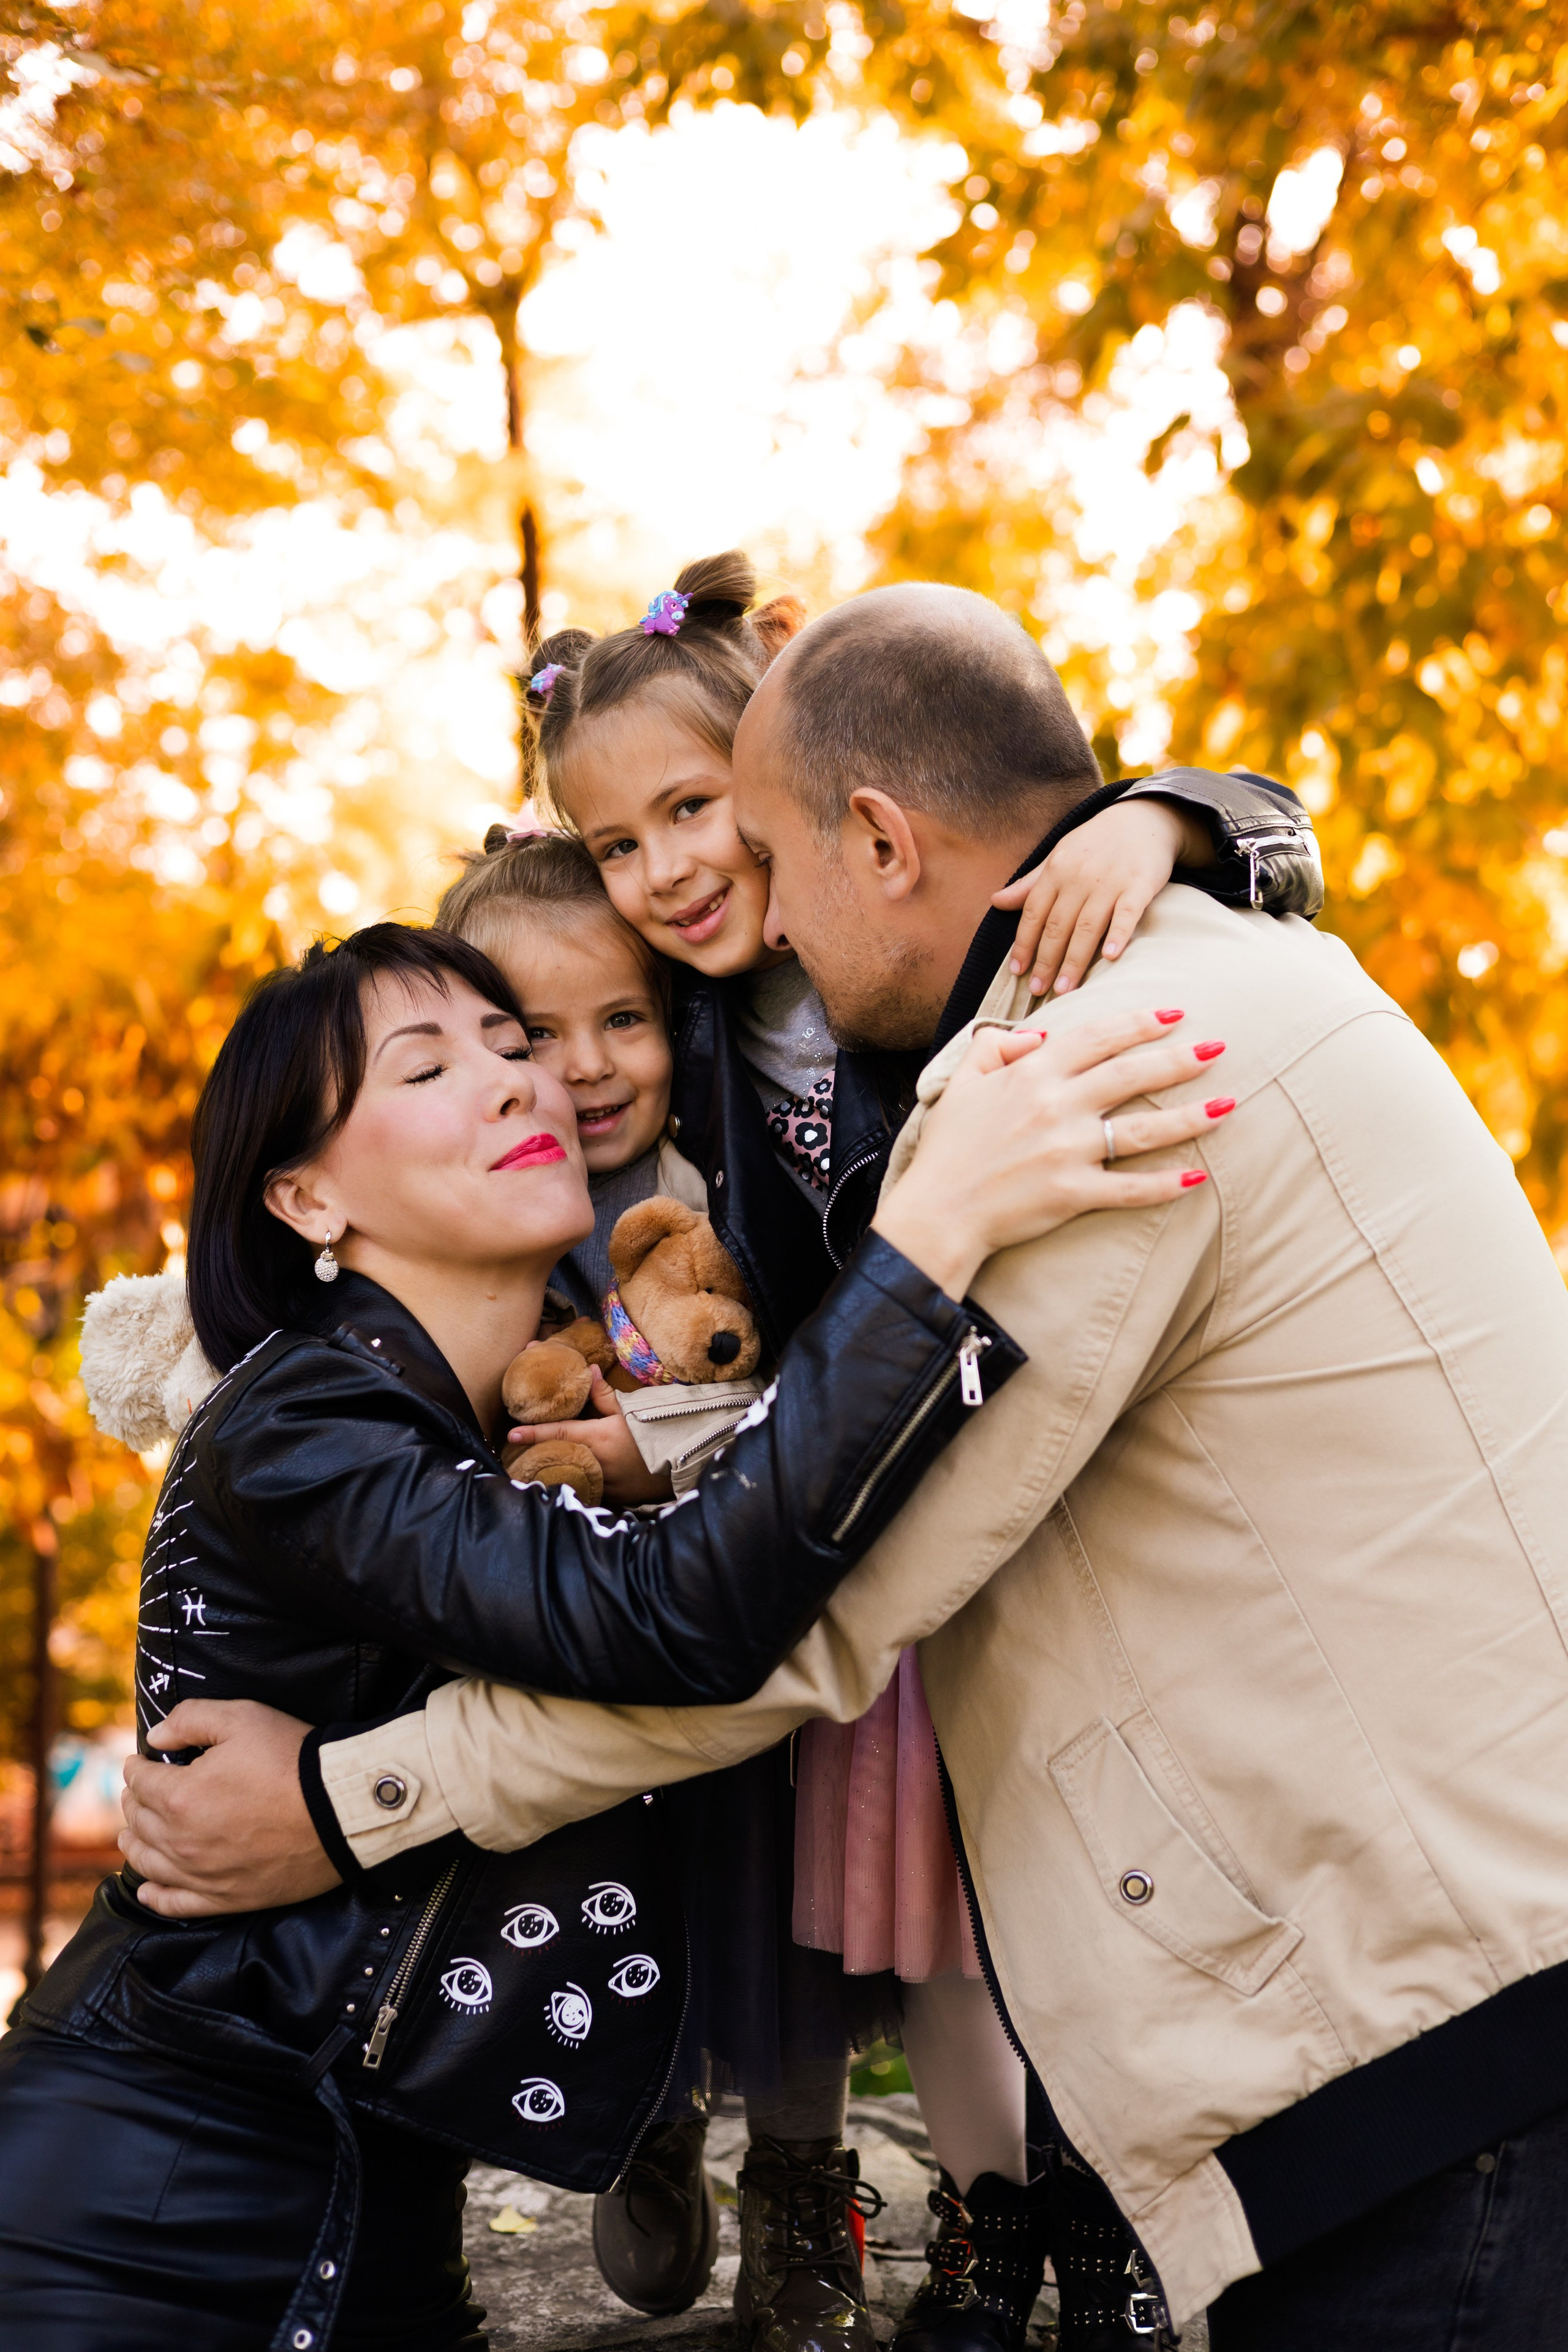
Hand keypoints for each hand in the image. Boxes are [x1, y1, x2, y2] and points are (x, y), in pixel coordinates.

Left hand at [120, 1698, 339, 1917]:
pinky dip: (155, 1897)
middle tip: (137, 1792)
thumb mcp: (242, 1718)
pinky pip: (176, 1904)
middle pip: (139, 1822)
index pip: (140, 1781)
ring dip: (134, 1844)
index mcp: (180, 1796)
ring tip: (130, 1835)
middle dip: (133, 1802)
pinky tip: (146, 1889)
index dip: (136, 1767)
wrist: (340, 1809)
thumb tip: (156, 1736)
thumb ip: (190, 1719)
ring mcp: (202, 1875)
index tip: (139, 1761)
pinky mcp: (226, 1898)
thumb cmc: (292, 1759)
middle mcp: (181, 1841)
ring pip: (148, 1864)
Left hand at [509, 1364, 673, 1505]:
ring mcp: (604, 1483)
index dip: (532, 1434)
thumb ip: (605, 1395)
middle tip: (519, 1451)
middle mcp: (595, 1462)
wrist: (684, 1459)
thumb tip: (588, 1371)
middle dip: (540, 1454)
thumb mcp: (631, 1410)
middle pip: (559, 1458)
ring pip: (573, 1475)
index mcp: (597, 1438)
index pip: (558, 1432)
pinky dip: (581, 1481)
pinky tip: (573, 1479)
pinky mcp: (614, 1496)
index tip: (510, 1435)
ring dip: (559, 1469)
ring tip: (542, 1466)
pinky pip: (591, 1488)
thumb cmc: (656, 1430)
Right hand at [873, 1008, 1228, 1300]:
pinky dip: (1166, 1184)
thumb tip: (1034, 1037)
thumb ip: (995, 1047)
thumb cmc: (950, 1147)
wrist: (938, 1211)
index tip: (1174, 1014)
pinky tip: (1198, 1176)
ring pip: (1143, 1129)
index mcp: (1032, 1074)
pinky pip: (1130, 1188)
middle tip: (1219, 1047)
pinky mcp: (1073, 1193)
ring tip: (1228, 1105)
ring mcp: (1068, 1151)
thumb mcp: (961, 1082)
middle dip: (1180, 1058)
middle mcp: (1056, 1106)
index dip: (1140, 1022)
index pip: (1098, 1038)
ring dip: (1190, 1116)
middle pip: (1131, 1074)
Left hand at [992, 799, 1213, 998]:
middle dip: (1045, 961)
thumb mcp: (1059, 857)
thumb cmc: (1096, 843)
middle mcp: (1079, 877)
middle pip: (1057, 925)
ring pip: (1088, 926)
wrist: (1143, 817)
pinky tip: (1110, 958)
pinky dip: (1118, 935)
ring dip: (1075, 960)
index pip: (1034, 914)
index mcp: (1056, 871)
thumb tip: (995, 902)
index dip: (1024, 944)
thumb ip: (1030, 884)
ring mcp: (1111, 881)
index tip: (1017, 972)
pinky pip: (1127, 913)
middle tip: (1037, 991)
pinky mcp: (1140, 884)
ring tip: (1064, 989)